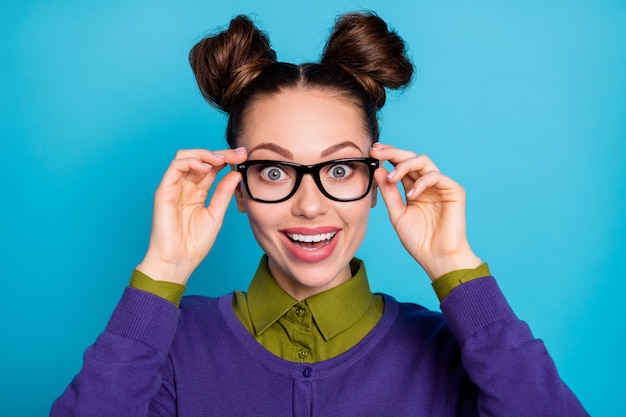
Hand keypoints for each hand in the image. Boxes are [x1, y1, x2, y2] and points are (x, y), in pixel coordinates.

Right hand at [136, 148, 247, 284]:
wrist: (179, 260)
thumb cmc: (194, 243)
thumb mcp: (216, 214)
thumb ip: (224, 193)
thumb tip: (235, 174)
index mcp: (197, 192)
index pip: (212, 168)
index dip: (227, 160)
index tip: (244, 157)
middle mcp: (185, 187)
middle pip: (201, 159)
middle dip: (221, 153)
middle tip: (238, 154)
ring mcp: (174, 187)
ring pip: (186, 157)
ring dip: (205, 154)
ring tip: (221, 160)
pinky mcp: (164, 190)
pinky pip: (175, 167)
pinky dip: (192, 162)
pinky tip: (207, 168)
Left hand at [370, 143, 481, 280]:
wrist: (437, 257)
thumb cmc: (419, 240)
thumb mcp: (397, 214)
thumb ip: (389, 193)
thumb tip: (378, 170)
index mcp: (414, 189)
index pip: (401, 166)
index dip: (388, 156)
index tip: (372, 151)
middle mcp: (427, 184)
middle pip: (411, 158)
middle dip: (393, 152)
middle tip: (377, 151)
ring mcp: (441, 186)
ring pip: (423, 161)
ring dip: (404, 164)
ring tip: (392, 177)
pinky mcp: (454, 190)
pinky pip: (436, 176)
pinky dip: (421, 182)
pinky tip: (411, 194)